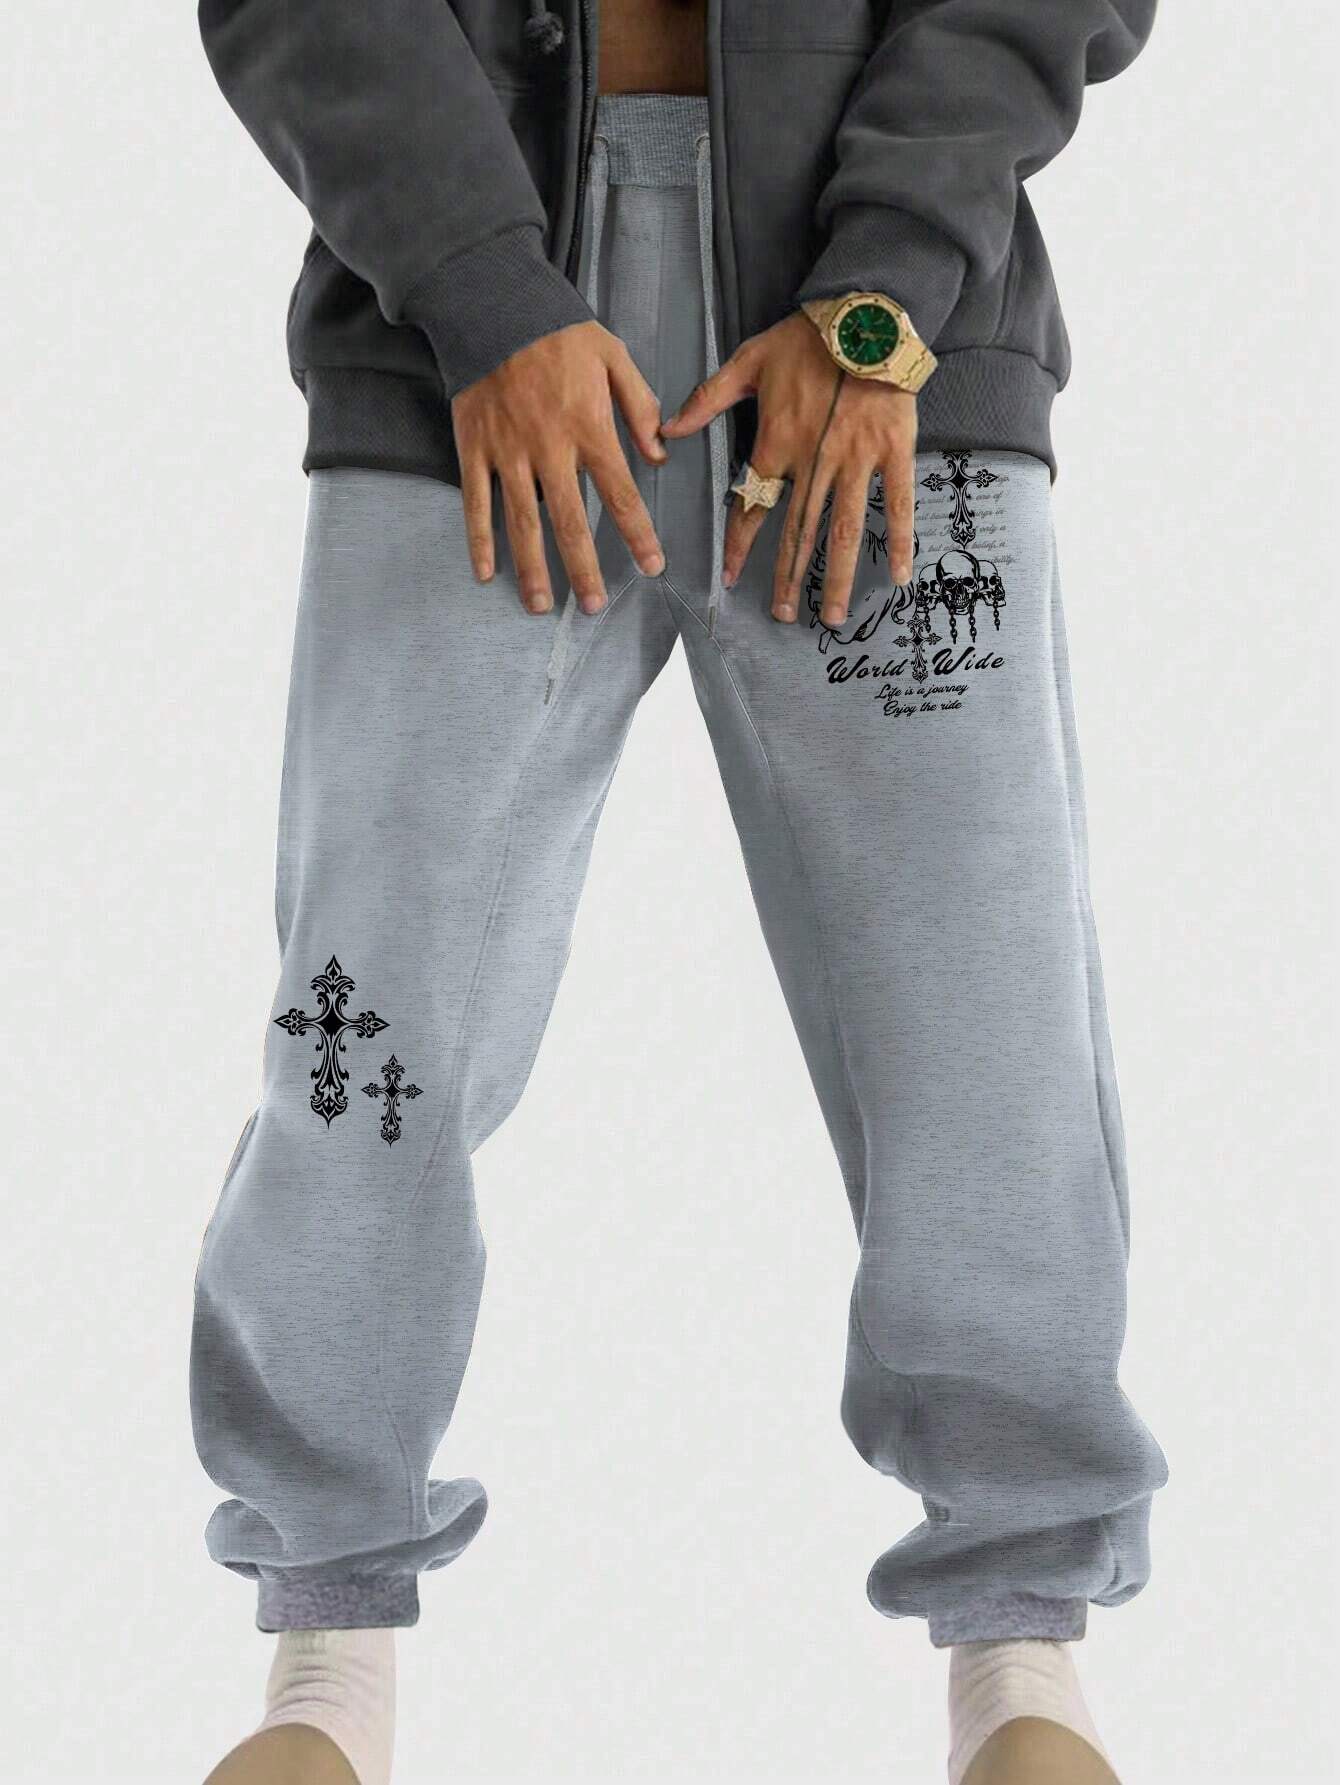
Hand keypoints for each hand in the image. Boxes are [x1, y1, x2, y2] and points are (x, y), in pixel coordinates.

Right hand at [452, 320, 665, 615]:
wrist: (492, 303)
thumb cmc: (558, 330)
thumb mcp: (612, 356)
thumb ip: (638, 405)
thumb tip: (660, 452)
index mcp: (589, 427)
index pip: (621, 492)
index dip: (638, 534)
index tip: (652, 566)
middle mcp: (549, 447)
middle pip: (570, 521)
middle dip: (584, 568)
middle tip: (594, 607)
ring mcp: (508, 451)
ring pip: (522, 522)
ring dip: (532, 568)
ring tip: (541, 606)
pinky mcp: (474, 448)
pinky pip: (476, 502)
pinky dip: (479, 540)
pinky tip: (486, 574)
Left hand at [661, 311, 915, 624]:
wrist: (866, 314)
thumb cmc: (805, 338)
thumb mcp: (747, 361)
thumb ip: (707, 399)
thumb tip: (666, 430)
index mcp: (777, 443)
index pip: (753, 504)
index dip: (741, 543)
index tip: (732, 577)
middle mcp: (815, 461)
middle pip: (797, 531)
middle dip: (787, 577)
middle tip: (782, 615)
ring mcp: (857, 460)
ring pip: (844, 529)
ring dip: (835, 576)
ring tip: (830, 616)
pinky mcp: (894, 451)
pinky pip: (900, 503)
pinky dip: (901, 540)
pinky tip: (899, 577)